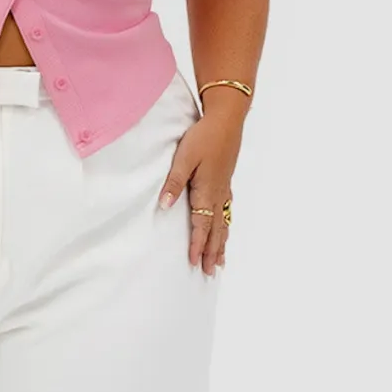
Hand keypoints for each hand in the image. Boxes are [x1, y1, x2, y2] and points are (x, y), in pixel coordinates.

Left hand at [157, 111, 243, 274]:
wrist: (227, 119)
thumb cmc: (204, 137)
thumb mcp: (184, 158)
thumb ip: (173, 182)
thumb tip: (164, 206)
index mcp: (206, 191)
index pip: (201, 225)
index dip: (197, 245)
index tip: (194, 262)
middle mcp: (218, 194)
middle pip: (216, 229)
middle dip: (212, 251)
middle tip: (210, 272)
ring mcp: (224, 188)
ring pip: (224, 222)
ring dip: (221, 242)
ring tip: (220, 261)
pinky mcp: (226, 181)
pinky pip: (227, 211)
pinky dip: (226, 226)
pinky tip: (226, 229)